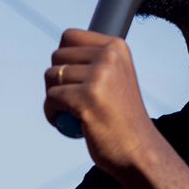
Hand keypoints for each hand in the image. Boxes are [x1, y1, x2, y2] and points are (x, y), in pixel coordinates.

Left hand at [43, 30, 159, 174]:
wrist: (138, 151)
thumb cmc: (121, 118)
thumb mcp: (115, 77)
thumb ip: (95, 60)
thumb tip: (64, 43)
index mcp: (117, 47)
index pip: (69, 36)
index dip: (64, 58)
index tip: (74, 79)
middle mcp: (109, 57)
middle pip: (57, 56)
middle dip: (57, 79)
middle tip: (71, 100)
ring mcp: (99, 77)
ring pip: (51, 76)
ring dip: (53, 97)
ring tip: (70, 112)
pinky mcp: (87, 98)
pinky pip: (50, 98)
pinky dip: (52, 113)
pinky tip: (66, 123)